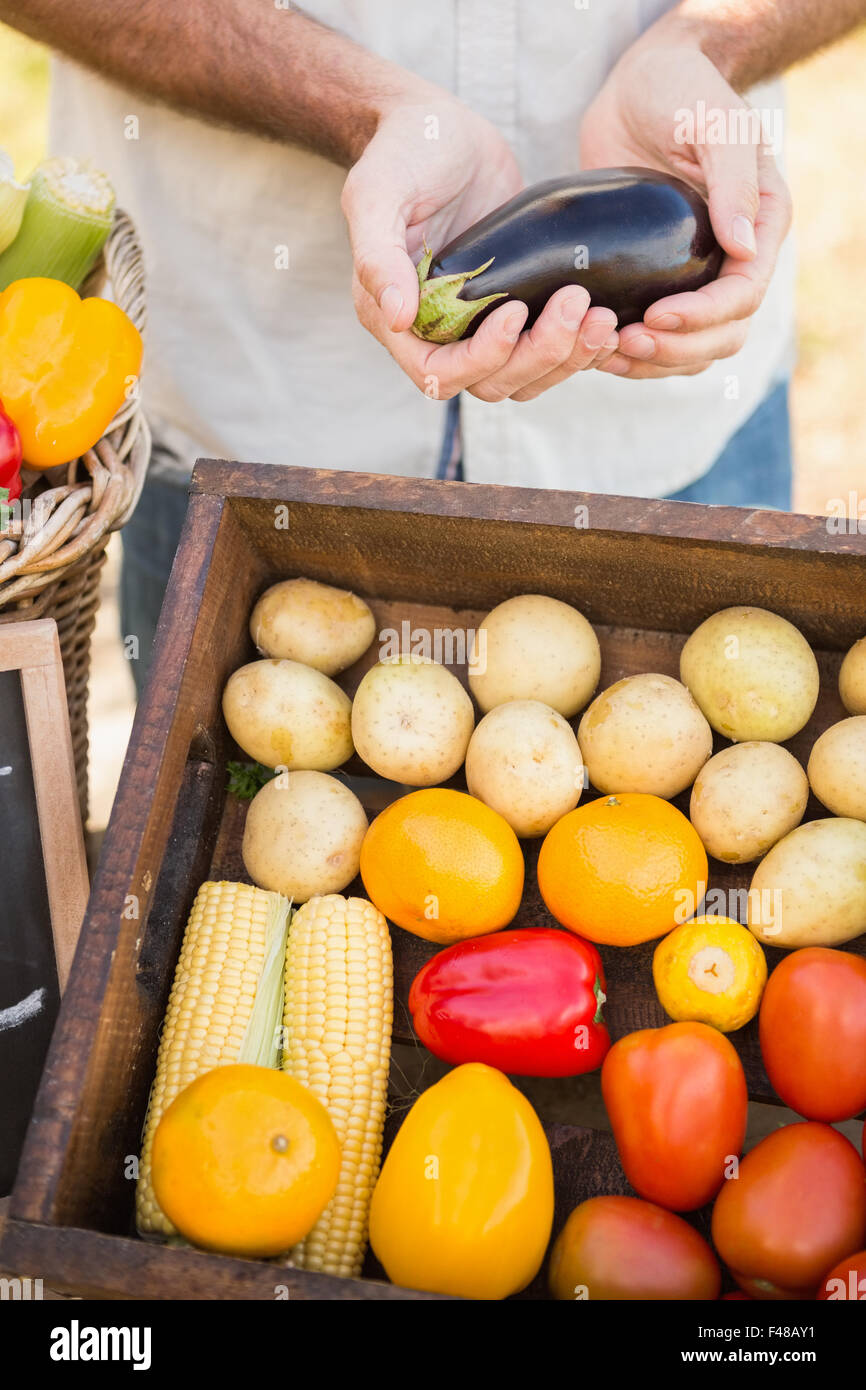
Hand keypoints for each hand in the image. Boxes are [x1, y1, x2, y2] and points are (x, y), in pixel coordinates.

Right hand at [342, 100, 618, 402]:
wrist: (441, 129)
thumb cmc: (403, 152)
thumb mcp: (378, 192)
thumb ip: (378, 254)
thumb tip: (396, 316)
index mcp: (394, 318)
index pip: (438, 374)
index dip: (481, 357)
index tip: (513, 311)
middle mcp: (436, 333)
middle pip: (492, 382)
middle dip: (539, 354)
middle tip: (577, 304)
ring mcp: (479, 324)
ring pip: (526, 376)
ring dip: (568, 357)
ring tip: (602, 315)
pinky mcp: (516, 306)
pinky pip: (548, 351)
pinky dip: (579, 347)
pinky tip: (608, 315)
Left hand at [579, 42, 791, 379]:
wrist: (639, 87)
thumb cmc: (681, 91)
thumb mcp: (711, 123)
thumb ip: (732, 180)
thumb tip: (744, 247)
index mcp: (761, 225)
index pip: (743, 295)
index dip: (703, 316)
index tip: (656, 316)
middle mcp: (735, 258)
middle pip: (722, 336)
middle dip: (676, 349)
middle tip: (626, 342)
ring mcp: (696, 275)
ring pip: (691, 349)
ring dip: (652, 362)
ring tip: (605, 354)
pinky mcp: (657, 282)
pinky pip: (656, 337)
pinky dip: (631, 354)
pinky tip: (595, 350)